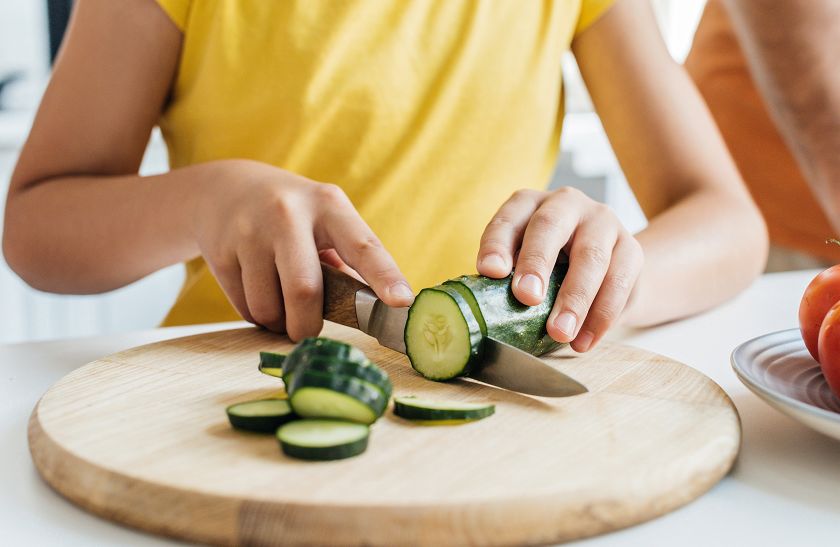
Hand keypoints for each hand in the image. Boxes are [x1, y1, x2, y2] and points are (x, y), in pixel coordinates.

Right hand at [192, 160, 413, 338]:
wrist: (226, 189)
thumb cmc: (293, 216)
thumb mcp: (324, 220)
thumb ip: (348, 260)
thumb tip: (373, 309)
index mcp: (328, 205)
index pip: (362, 245)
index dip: (384, 276)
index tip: (402, 301)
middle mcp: (288, 214)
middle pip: (304, 290)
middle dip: (308, 325)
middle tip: (308, 333)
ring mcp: (250, 231)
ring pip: (269, 307)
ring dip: (278, 322)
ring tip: (281, 305)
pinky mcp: (220, 251)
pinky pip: (245, 307)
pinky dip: (257, 315)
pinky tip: (258, 292)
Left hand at [476, 187, 642, 351]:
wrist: (607, 268)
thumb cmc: (551, 268)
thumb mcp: (524, 265)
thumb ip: (508, 280)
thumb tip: (485, 314)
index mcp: (529, 204)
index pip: (509, 219)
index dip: (497, 244)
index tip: (490, 272)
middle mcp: (566, 203)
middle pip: (550, 226)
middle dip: (536, 263)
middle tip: (527, 298)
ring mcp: (602, 222)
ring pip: (591, 256)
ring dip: (574, 299)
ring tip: (559, 333)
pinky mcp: (631, 247)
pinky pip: (620, 281)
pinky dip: (601, 316)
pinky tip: (584, 341)